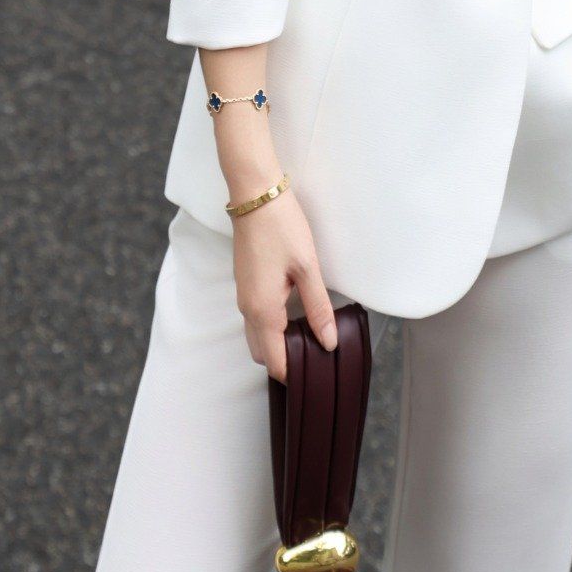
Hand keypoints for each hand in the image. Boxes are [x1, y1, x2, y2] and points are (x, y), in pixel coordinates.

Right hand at [231, 185, 337, 383]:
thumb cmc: (282, 228)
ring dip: (277, 345)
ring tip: (309, 337)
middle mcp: (247, 309)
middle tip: (315, 356)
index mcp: (263, 310)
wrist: (254, 196)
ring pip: (257, 337)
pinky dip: (271, 328)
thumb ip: (318, 308)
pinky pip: (255, 319)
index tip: (315, 374)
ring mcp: (243, 296)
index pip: (274, 362)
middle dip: (284, 362)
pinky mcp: (245, 284)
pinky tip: (295, 315)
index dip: (293, 374)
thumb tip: (328, 342)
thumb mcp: (307, 268)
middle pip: (262, 354)